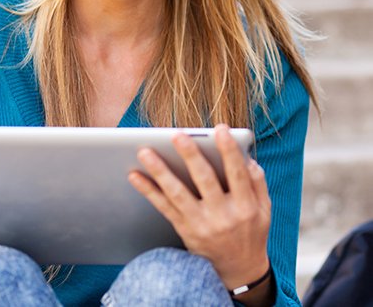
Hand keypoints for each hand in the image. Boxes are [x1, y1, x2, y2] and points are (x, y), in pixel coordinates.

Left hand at [128, 124, 270, 291]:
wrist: (238, 271)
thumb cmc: (250, 232)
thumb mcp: (264, 209)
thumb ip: (257, 182)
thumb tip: (247, 157)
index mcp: (246, 206)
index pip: (237, 174)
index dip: (229, 150)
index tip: (220, 129)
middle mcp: (223, 215)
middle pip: (205, 180)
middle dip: (190, 156)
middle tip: (176, 135)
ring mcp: (201, 224)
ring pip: (178, 193)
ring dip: (160, 171)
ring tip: (145, 152)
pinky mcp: (184, 229)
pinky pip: (163, 207)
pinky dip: (148, 190)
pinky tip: (135, 175)